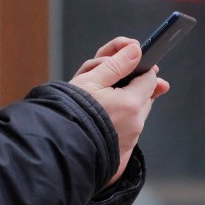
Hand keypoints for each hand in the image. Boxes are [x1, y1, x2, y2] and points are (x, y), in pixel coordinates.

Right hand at [69, 36, 169, 185]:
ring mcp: (130, 141)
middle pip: (143, 96)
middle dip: (129, 86)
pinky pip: (126, 131)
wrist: (53, 147)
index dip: (139, 68)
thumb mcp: (90, 80)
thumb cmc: (69, 113)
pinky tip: (96, 120)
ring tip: (94, 102)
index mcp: (131, 104)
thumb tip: (135, 50)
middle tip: (103, 81)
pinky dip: (116, 122)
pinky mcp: (122, 154)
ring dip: (122, 104)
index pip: (150, 79)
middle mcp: (135, 124)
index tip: (129, 63)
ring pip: (134, 114)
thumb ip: (116, 63)